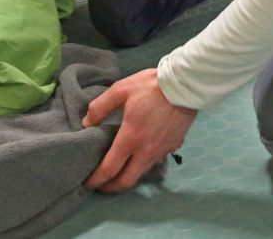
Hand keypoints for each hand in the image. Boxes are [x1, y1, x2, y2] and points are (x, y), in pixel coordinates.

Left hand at [83, 69, 196, 192]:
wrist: (186, 84)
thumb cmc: (151, 86)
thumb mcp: (120, 89)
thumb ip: (100, 107)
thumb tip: (87, 123)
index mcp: (130, 138)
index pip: (109, 169)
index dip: (96, 180)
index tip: (88, 182)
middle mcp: (146, 151)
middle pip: (126, 181)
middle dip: (111, 187)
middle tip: (101, 184)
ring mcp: (161, 151)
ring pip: (141, 173)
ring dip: (128, 176)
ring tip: (119, 170)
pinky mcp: (173, 146)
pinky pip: (155, 162)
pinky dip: (143, 164)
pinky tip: (140, 154)